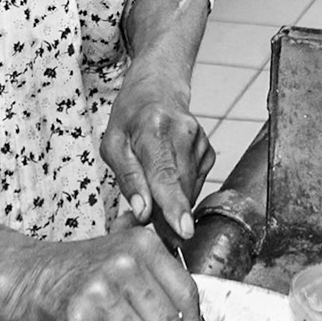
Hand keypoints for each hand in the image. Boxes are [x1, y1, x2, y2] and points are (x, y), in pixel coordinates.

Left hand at [100, 68, 214, 242]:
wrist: (158, 90)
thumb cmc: (131, 117)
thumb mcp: (113, 145)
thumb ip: (128, 179)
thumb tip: (143, 212)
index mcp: (154, 129)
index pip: (165, 175)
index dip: (174, 206)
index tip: (184, 230)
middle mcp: (183, 133)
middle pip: (179, 188)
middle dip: (166, 215)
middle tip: (151, 224)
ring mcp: (200, 142)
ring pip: (188, 190)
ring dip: (171, 202)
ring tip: (152, 190)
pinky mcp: (208, 152)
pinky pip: (194, 184)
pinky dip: (179, 189)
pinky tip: (168, 174)